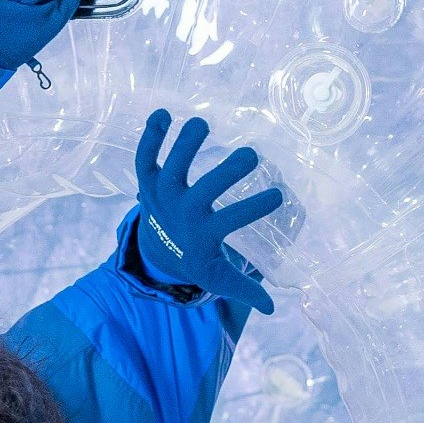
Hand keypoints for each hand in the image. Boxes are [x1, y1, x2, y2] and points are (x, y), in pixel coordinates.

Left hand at [128, 110, 284, 316]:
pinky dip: (149, 138)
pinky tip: (162, 113)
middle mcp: (182, 212)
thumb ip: (243, 289)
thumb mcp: (217, 278)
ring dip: (183, 146)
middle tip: (251, 155)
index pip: (230, 222)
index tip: (279, 195)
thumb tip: (273, 309)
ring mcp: (162, 194)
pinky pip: (144, 158)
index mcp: (203, 235)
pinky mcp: (148, 180)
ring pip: (170, 170)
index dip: (253, 210)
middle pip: (201, 193)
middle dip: (224, 174)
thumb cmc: (197, 257)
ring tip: (201, 123)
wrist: (156, 249)